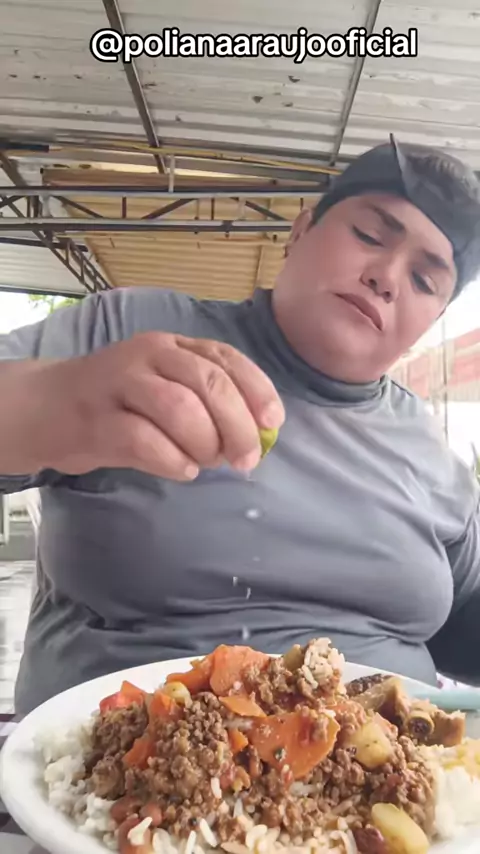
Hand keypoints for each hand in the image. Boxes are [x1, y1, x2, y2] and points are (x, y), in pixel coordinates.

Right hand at [1, 332, 284, 480]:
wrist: (49, 408)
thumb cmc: (120, 403)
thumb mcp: (163, 388)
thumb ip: (205, 402)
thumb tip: (257, 434)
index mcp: (171, 345)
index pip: (225, 358)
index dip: (257, 389)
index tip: (272, 423)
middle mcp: (147, 355)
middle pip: (208, 382)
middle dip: (238, 425)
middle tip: (246, 459)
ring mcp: (118, 383)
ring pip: (178, 407)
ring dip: (205, 442)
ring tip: (207, 461)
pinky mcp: (95, 419)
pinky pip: (144, 439)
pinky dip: (174, 460)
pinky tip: (183, 470)